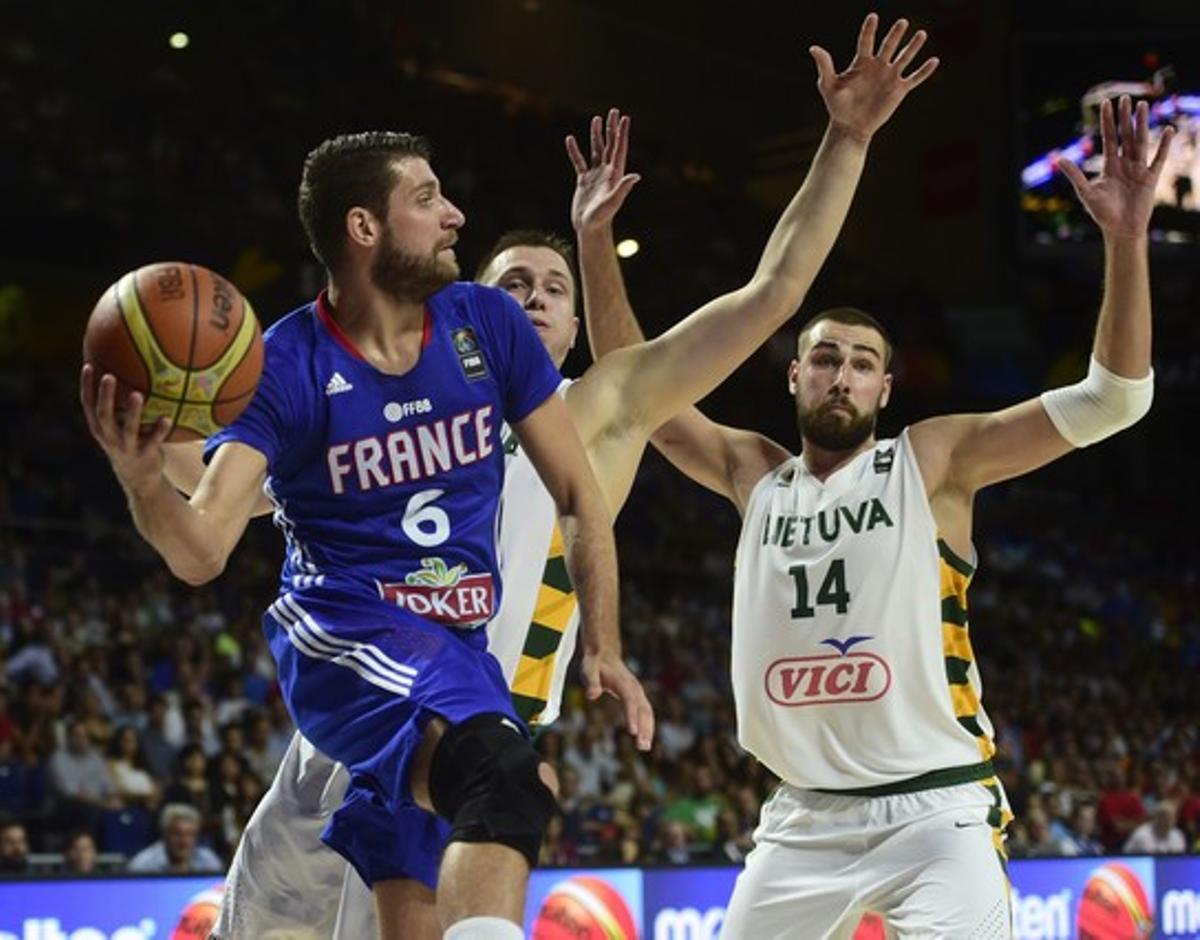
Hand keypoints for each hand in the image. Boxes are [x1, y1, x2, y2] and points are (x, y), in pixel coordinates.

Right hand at [80, 363, 171, 493]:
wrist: (139, 477)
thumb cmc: (129, 441)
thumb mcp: (118, 425)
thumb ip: (119, 405)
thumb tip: (129, 372)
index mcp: (100, 428)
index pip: (88, 404)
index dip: (86, 386)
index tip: (88, 366)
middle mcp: (109, 437)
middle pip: (103, 415)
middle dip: (105, 396)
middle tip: (109, 376)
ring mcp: (126, 447)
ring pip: (128, 429)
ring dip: (132, 412)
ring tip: (137, 394)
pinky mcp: (145, 455)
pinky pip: (153, 441)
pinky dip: (160, 430)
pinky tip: (168, 418)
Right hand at [565, 108, 640, 233]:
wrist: (589, 228)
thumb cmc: (602, 218)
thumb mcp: (613, 202)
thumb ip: (624, 188)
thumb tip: (636, 176)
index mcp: (615, 174)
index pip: (619, 148)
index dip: (622, 133)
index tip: (624, 117)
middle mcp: (606, 172)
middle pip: (610, 145)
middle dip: (611, 128)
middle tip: (613, 111)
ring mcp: (595, 176)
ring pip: (596, 150)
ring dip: (596, 135)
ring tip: (596, 119)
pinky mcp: (584, 181)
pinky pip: (579, 162)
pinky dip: (575, 151)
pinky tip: (570, 139)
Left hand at [580, 648, 654, 750]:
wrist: (604, 654)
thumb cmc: (595, 664)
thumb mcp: (588, 670)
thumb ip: (591, 682)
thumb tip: (592, 695)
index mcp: (624, 682)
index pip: (630, 701)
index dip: (632, 716)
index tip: (633, 732)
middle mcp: (635, 688)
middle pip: (643, 709)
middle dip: (645, 727)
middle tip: (642, 746)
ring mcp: (638, 693)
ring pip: (647, 713)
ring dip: (648, 730)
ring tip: (645, 748)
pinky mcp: (638, 698)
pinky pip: (646, 713)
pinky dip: (647, 727)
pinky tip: (644, 741)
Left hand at [810, 13, 938, 144]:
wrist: (850, 126)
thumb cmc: (837, 106)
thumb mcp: (828, 85)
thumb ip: (824, 65)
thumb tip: (813, 48)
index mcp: (861, 62)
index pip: (866, 41)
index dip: (869, 29)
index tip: (873, 16)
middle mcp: (878, 65)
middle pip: (888, 45)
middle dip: (895, 34)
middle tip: (902, 22)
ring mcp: (890, 76)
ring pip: (904, 58)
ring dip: (913, 47)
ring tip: (921, 34)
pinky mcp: (899, 90)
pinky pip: (914, 78)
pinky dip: (924, 71)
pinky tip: (934, 61)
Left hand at [1059, 95, 1175, 239]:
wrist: (1120, 229)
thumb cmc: (1102, 213)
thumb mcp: (1086, 192)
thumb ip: (1075, 175)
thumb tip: (1059, 159)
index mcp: (1109, 165)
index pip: (1109, 138)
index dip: (1107, 121)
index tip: (1107, 103)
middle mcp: (1125, 163)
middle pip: (1125, 135)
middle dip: (1125, 117)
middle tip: (1125, 97)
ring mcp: (1138, 169)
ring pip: (1141, 141)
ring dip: (1142, 123)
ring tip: (1143, 105)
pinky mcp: (1151, 178)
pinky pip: (1159, 158)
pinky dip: (1164, 145)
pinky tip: (1168, 129)